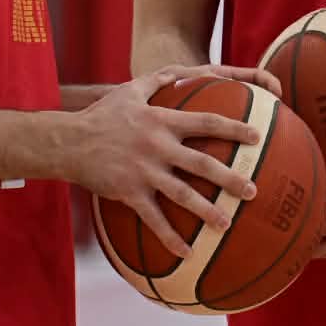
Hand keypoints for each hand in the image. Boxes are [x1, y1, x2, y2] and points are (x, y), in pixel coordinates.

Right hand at [67, 67, 264, 258]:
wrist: (69, 141)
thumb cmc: (101, 116)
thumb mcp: (129, 91)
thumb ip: (156, 81)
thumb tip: (177, 72)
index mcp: (162, 122)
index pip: (206, 122)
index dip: (234, 129)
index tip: (257, 136)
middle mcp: (158, 146)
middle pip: (202, 163)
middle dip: (230, 178)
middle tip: (253, 190)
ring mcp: (144, 171)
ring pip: (183, 194)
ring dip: (207, 211)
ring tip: (227, 224)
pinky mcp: (129, 192)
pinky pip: (154, 218)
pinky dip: (171, 237)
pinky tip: (187, 252)